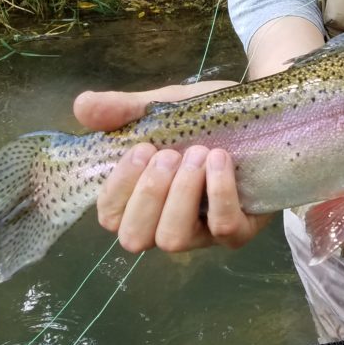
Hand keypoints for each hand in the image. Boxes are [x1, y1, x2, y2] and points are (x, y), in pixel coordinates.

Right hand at [74, 87, 271, 253]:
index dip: (118, 188)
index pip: (110, 215)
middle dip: (148, 193)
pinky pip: (223, 229)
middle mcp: (167, 222)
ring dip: (181, 194)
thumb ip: (124, 109)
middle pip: (135, 237)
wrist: (262, 111)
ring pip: (174, 239)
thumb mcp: (164, 108)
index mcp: (143, 198)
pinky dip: (218, 193)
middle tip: (168, 154)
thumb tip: (81, 106)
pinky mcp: (240, 230)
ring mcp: (203, 232)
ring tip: (199, 153)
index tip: (141, 149)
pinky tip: (220, 160)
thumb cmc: (206, 117)